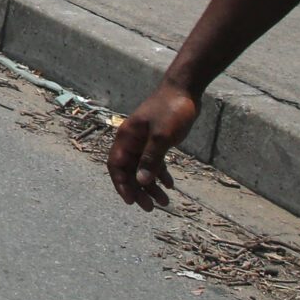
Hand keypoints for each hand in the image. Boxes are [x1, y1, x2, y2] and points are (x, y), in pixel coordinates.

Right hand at [106, 81, 198, 210]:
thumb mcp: (162, 136)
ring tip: (165, 202)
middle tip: (151, 208)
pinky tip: (169, 185)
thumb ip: (150, 159)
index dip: (121, 184)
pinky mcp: (156, 140)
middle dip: (138, 190)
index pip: (116, 165)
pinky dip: (160, 174)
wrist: (184, 91)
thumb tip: (141, 181)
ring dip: (151, 185)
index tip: (131, 202)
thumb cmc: (171, 110)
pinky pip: (154, 162)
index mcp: (127, 138)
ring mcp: (144, 141)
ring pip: (142, 168)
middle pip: (129, 170)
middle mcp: (132, 141)